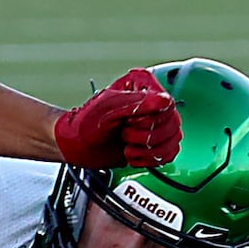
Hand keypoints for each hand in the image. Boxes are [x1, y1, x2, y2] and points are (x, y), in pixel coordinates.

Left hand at [54, 69, 181, 169]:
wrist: (76, 145)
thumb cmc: (85, 123)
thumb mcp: (109, 108)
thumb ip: (137, 104)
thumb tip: (164, 102)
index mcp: (144, 87)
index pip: (167, 106)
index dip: (149, 120)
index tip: (128, 123)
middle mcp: (153, 104)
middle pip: (172, 126)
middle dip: (145, 137)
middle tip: (124, 134)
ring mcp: (155, 124)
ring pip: (172, 142)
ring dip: (146, 150)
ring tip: (127, 145)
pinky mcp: (154, 143)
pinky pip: (168, 155)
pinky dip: (149, 160)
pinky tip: (133, 154)